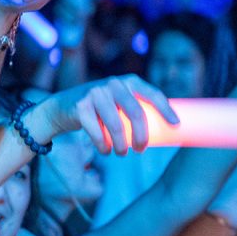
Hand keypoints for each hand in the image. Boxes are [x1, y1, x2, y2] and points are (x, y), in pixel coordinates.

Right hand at [33, 75, 178, 154]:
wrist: (61, 108)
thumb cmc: (98, 110)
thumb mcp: (118, 102)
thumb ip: (135, 108)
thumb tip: (164, 130)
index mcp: (128, 81)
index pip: (152, 94)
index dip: (166, 109)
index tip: (175, 125)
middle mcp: (113, 84)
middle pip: (135, 113)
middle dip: (141, 136)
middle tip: (141, 150)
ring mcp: (95, 93)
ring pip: (116, 125)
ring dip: (121, 145)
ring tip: (122, 154)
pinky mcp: (80, 106)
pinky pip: (97, 131)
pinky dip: (103, 145)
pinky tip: (105, 150)